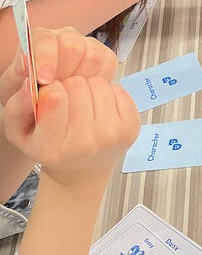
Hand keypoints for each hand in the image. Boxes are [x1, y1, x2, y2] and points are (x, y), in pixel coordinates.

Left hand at [0, 28, 116, 104]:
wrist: (45, 103)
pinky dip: (99, 80)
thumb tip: (30, 85)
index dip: (46, 59)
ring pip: (93, 55)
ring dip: (82, 79)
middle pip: (73, 45)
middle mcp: (66, 37)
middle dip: (64, 72)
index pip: (46, 39)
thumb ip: (18, 95)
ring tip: (69, 93)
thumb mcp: (15, 97)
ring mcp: (89, 45)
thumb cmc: (28, 96)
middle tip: (57, 91)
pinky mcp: (106, 56)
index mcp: (40, 39)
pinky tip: (85, 90)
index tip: (43, 81)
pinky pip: (109, 63)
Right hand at [4, 75, 139, 188]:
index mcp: (51, 147)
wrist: (81, 173)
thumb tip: (33, 82)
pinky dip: (109, 92)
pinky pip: (119, 90)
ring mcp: (111, 136)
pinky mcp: (131, 128)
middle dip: (70, 86)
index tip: (51, 94)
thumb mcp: (21, 132)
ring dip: (89, 87)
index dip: (51, 88)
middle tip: (68, 100)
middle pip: (78, 86)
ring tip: (83, 104)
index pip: (55, 97)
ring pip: (99, 84)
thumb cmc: (50, 147)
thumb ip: (18, 106)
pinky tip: (100, 108)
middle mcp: (84, 144)